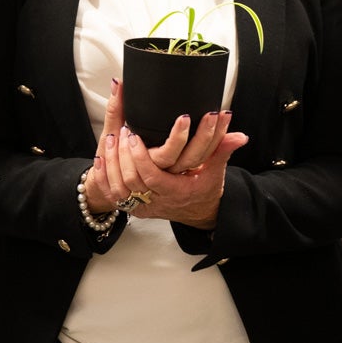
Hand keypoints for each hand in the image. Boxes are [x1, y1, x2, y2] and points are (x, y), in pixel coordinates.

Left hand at [86, 116, 247, 229]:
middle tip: (121, 130)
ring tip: (112, 137)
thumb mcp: (215, 171)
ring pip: (118, 187)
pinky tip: (101, 158)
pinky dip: (105, 176)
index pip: (151, 176)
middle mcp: (156, 201)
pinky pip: (113, 194)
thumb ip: (222, 150)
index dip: (140, 156)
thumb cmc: (205, 189)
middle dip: (122, 154)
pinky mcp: (134, 206)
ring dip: (112, 162)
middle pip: (130, 180)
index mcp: (174, 192)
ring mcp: (143, 206)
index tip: (135, 134)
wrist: (196, 212)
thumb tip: (240, 136)